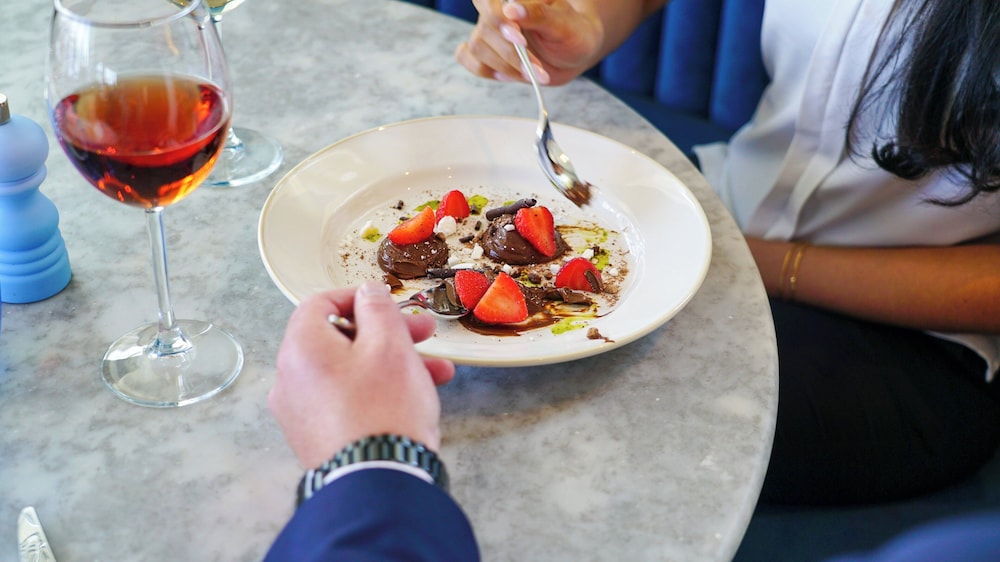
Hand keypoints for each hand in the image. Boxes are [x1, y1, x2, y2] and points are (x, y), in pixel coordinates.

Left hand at [268, 282, 455, 468]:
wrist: (377, 483)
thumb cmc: (383, 410)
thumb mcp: (390, 344)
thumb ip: (378, 308)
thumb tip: (368, 292)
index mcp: (301, 348)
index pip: (320, 303)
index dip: (358, 297)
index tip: (388, 301)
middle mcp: (291, 379)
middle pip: (339, 339)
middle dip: (387, 333)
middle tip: (424, 334)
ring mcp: (301, 413)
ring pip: (349, 372)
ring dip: (391, 364)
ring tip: (437, 373)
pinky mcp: (316, 439)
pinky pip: (346, 401)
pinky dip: (376, 392)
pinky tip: (415, 399)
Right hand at [455, 0, 603, 85]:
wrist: (576, 52)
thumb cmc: (573, 33)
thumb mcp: (564, 24)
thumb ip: (539, 14)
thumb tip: (511, 9)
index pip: (488, 1)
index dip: (498, 20)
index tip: (519, 40)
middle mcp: (498, 10)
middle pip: (484, 28)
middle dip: (510, 53)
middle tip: (537, 67)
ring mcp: (490, 31)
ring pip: (477, 47)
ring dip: (505, 66)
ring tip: (533, 74)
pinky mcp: (487, 52)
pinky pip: (468, 59)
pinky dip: (487, 71)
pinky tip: (511, 74)